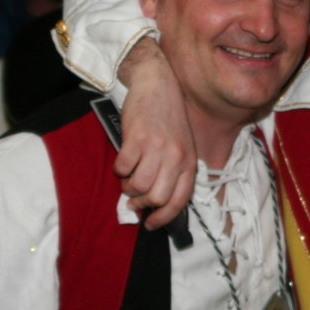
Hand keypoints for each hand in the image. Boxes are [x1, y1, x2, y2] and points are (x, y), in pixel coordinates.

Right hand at [114, 38, 195, 229]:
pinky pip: (124, 168)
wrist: (158, 85)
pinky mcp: (137, 139)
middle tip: (134, 201)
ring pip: (140, 186)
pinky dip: (119, 170)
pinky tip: (122, 162)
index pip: (180, 201)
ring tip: (127, 180)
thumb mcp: (182, 145)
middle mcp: (176, 157)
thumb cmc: (168, 118)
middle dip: (143, 204)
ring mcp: (157, 148)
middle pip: (158, 198)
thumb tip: (155, 201)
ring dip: (129, 188)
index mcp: (189, 162)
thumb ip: (173, 171)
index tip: (151, 224)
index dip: (164, 218)